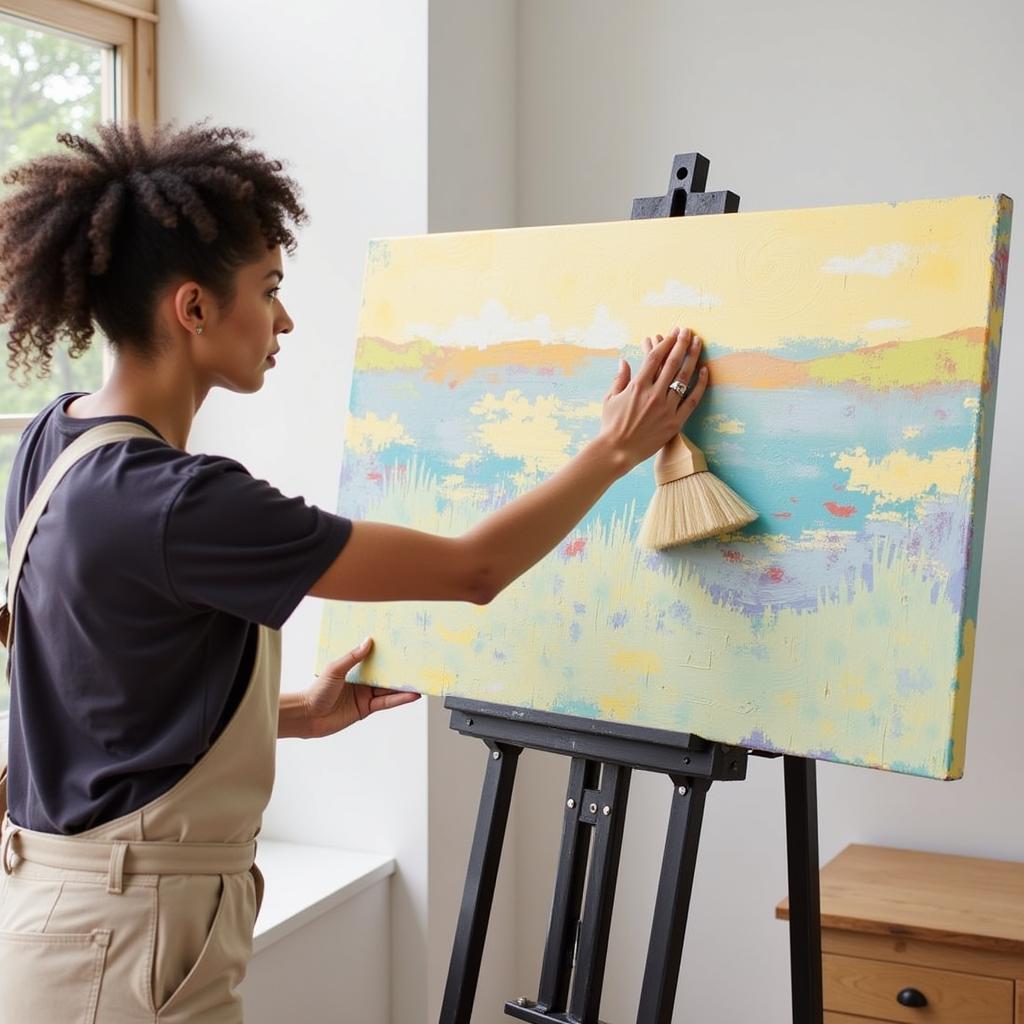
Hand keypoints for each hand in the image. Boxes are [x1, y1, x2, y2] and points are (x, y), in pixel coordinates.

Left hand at [286, 638, 420, 739]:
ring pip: (388, 689)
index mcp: (352, 669)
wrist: (307, 717)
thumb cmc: (316, 692)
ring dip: (403, 686)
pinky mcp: (366, 709)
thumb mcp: (334, 669)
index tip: (399, 647)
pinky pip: (386, 703)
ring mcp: (364, 695)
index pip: (373, 659)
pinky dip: (399, 699)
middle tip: (416, 663)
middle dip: (399, 669)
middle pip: (384, 674)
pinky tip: (411, 695)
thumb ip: (352, 657)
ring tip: (419, 680)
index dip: (386, 654)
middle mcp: (360, 681)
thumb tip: (367, 641)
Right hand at [600, 326, 707, 469]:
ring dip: (692, 358)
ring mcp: (666, 408)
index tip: (673, 333)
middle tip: (688, 331)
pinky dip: (700, 384)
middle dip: (681, 344)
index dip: (666, 343)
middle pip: (672, 363)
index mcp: (637, 386)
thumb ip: (619, 378)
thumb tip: (624, 360)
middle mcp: (654, 394)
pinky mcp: (675, 422)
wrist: (617, 451)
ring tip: (698, 343)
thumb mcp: (610, 398)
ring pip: (684, 378)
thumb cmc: (611, 425)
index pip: (655, 358)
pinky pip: (692, 400)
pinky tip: (705, 370)